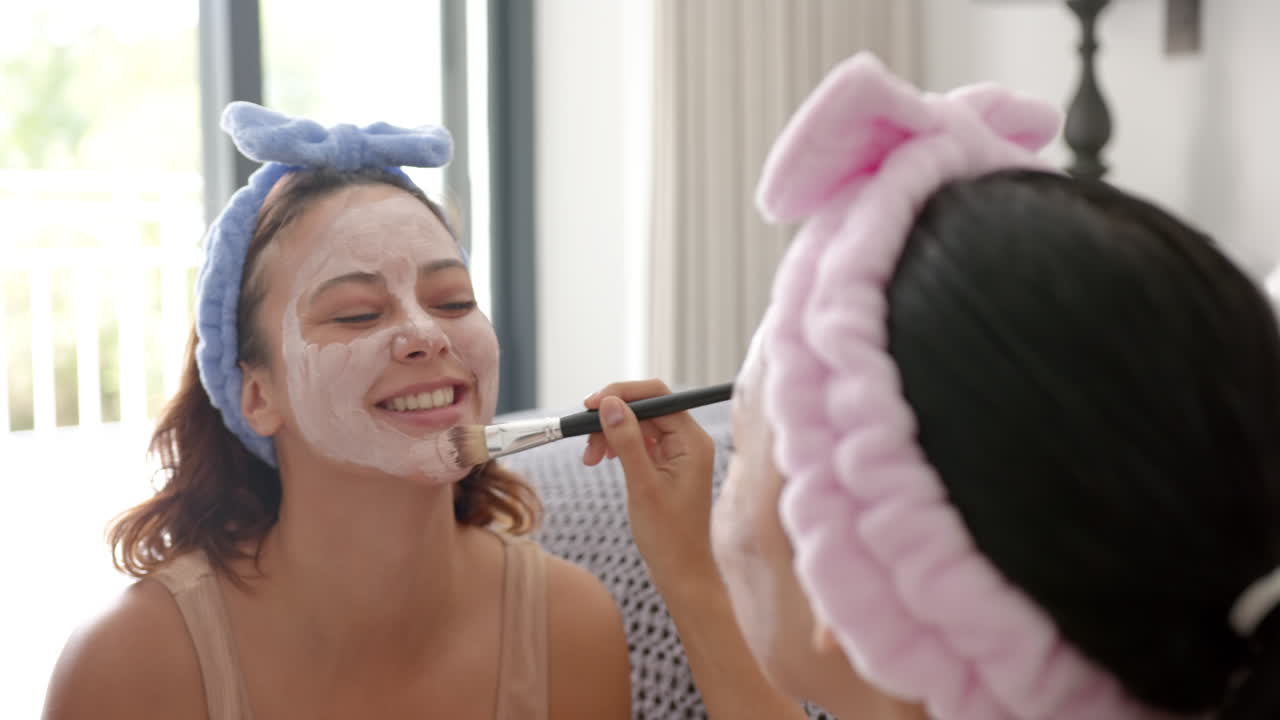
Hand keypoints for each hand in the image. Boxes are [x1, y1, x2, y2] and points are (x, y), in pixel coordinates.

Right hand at [583, 379, 717, 589]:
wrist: (680, 571)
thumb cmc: (668, 535)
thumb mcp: (642, 485)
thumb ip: (627, 442)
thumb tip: (610, 405)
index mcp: (693, 441)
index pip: (657, 396)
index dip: (622, 394)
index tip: (591, 405)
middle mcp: (689, 441)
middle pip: (645, 408)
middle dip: (612, 418)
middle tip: (585, 438)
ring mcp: (677, 452)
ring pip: (637, 424)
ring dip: (610, 433)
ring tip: (590, 458)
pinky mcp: (666, 464)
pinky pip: (638, 441)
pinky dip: (617, 446)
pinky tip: (602, 458)